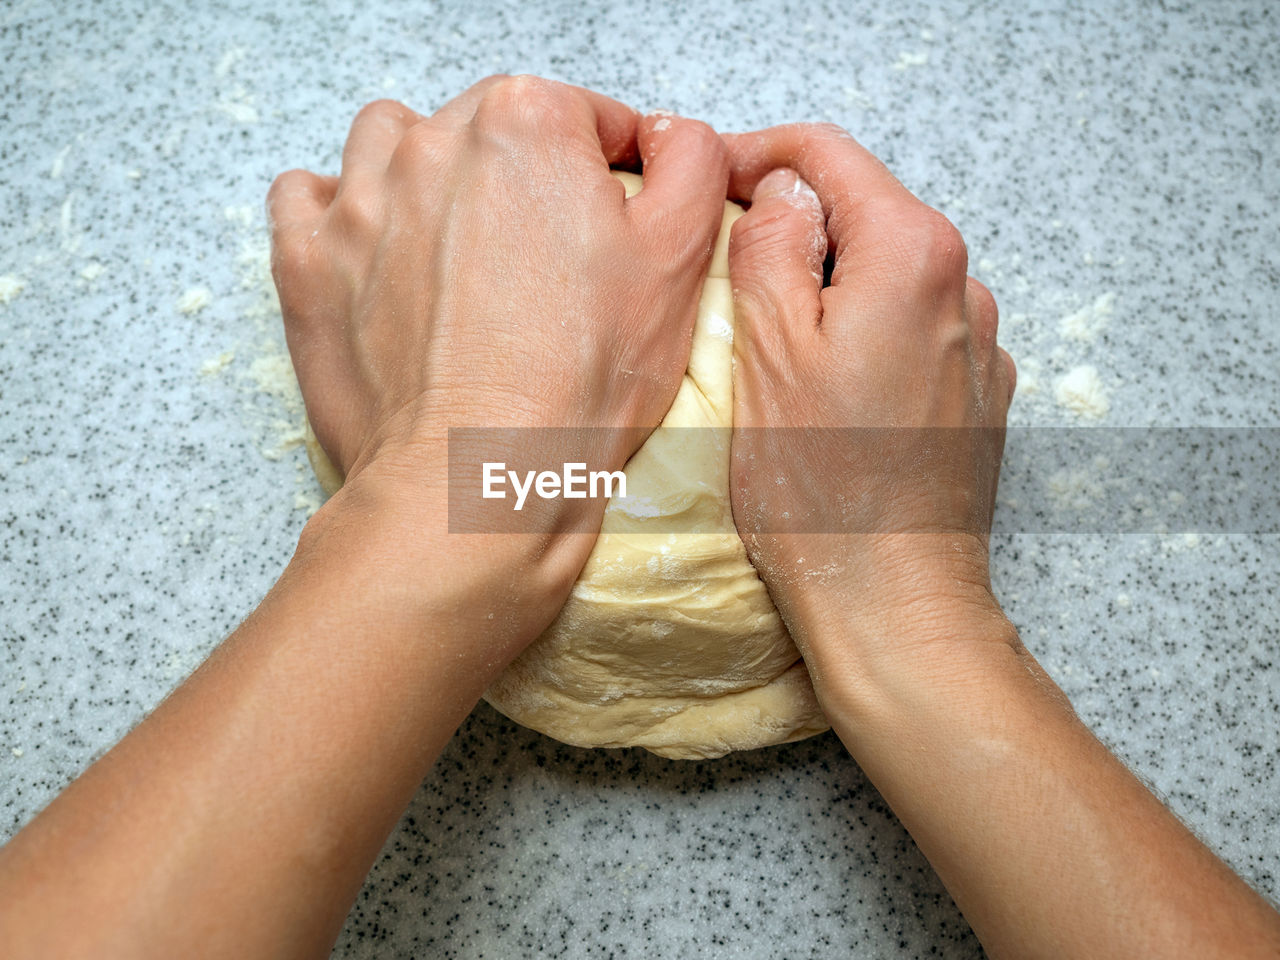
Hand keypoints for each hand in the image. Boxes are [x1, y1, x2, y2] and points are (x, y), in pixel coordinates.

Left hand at [268, 76, 728, 648]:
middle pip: (490, 126)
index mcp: (526, 124)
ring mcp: (358, 200)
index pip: (584, 114)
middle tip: (545, 252)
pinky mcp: (308, 261)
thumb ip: (693, 168)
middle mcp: (431, 142)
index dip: (612, 168)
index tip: (613, 221)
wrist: (475, 483)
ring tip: (457, 245)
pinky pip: (308, 194)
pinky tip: (377, 252)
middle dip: (523, 173)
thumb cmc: (577, 383)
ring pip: (391, 142)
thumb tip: (672, 137)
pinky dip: (339, 210)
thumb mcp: (679, 264)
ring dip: (426, 174)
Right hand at [722, 123, 1016, 673]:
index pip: (828, 155)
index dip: (757, 154)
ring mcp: (977, 343)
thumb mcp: (766, 350)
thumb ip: (770, 245)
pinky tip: (823, 381)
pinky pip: (911, 327)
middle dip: (791, 221)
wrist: (895, 602)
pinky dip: (862, 328)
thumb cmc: (821, 491)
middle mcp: (963, 286)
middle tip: (722, 260)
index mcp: (911, 255)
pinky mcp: (976, 392)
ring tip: (767, 330)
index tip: (709, 180)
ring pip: (885, 271)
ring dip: (826, 279)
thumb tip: (778, 193)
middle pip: (864, 210)